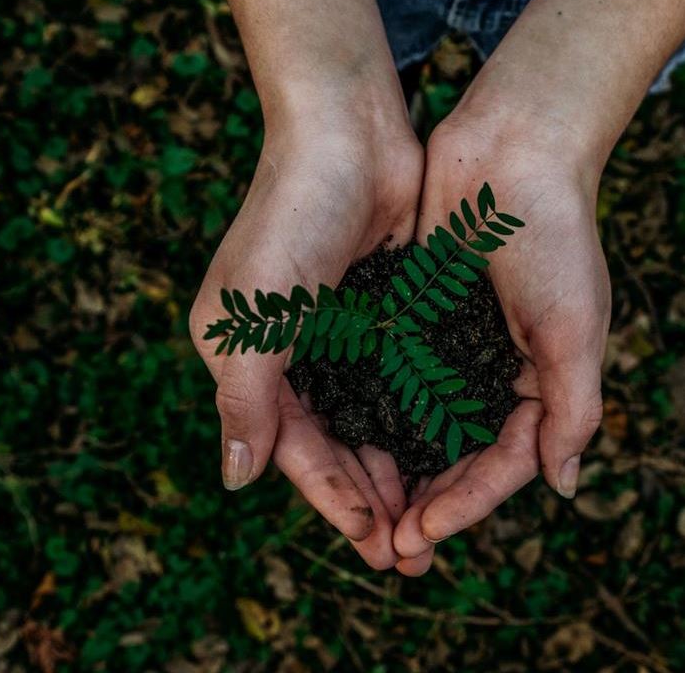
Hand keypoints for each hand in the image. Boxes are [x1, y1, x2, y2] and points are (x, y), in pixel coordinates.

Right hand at [189, 112, 421, 569]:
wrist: (348, 131)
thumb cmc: (291, 217)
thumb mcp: (255, 316)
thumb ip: (245, 400)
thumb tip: (236, 481)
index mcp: (246, 358)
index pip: (292, 449)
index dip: (333, 500)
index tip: (374, 545)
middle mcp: (289, 353)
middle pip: (334, 445)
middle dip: (370, 500)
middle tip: (412, 554)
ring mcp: (338, 333)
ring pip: (371, 421)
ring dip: (398, 469)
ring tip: (433, 519)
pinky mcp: (381, 311)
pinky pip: (400, 381)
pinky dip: (419, 419)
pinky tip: (448, 453)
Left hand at [392, 115, 609, 573]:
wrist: (514, 147)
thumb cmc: (555, 235)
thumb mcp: (574, 327)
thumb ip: (572, 409)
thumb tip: (563, 487)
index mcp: (540, 383)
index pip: (503, 465)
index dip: (465, 505)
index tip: (421, 533)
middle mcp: (494, 373)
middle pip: (456, 458)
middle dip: (425, 505)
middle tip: (387, 549)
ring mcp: (452, 346)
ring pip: (418, 427)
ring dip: (394, 471)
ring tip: (361, 515)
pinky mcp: (415, 316)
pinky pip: (391, 377)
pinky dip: (372, 412)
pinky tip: (342, 442)